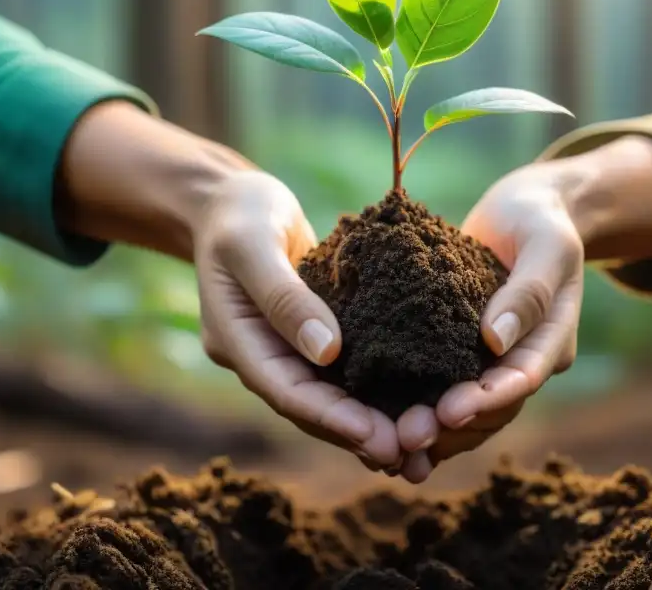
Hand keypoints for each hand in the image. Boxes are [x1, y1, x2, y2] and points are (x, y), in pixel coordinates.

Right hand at [194, 170, 401, 469]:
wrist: (229, 200)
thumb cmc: (238, 213)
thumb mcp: (253, 244)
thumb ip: (284, 297)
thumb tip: (328, 352)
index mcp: (236, 341)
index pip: (288, 393)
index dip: (333, 419)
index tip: (378, 436)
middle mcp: (260, 355)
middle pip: (311, 407)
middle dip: (360, 432)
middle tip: (413, 451)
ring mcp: (283, 348)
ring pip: (329, 396)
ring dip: (371, 420)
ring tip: (421, 441)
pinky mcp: (309, 333)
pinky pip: (341, 369)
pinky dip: (373, 387)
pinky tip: (414, 399)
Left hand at [395, 163, 584, 481]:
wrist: (525, 212)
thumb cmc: (539, 220)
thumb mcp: (546, 244)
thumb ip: (528, 290)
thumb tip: (495, 340)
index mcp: (550, 339)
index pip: (521, 379)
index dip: (487, 400)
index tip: (449, 411)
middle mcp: (522, 360)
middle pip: (492, 410)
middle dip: (451, 428)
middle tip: (406, 438)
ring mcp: (493, 360)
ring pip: (467, 412)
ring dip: (433, 433)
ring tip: (390, 450)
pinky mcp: (461, 351)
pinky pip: (441, 387)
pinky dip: (416, 408)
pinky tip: (380, 425)